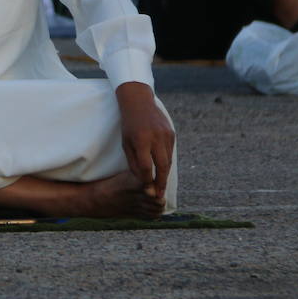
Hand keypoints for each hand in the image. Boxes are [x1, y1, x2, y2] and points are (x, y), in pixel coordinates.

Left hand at [115, 81, 174, 199]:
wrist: (138, 102)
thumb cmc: (129, 125)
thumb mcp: (126, 142)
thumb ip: (134, 161)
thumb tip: (142, 180)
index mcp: (141, 140)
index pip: (147, 166)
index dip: (147, 179)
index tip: (147, 189)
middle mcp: (156, 138)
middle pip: (162, 166)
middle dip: (161, 183)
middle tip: (159, 196)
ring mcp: (166, 135)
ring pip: (168, 160)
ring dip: (165, 174)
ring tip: (161, 186)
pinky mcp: (172, 134)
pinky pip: (169, 152)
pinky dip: (166, 162)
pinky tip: (163, 170)